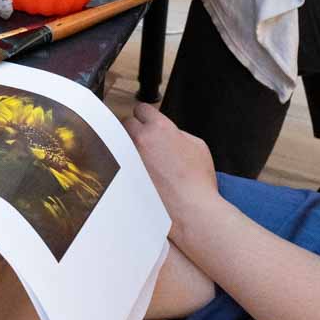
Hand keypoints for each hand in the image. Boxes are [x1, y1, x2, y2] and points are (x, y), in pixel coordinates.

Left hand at [125, 103, 220, 245]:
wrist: (192, 209)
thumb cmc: (198, 181)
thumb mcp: (197, 145)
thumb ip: (177, 133)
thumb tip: (166, 133)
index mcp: (160, 128)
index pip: (142, 109)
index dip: (146, 115)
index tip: (147, 120)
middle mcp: (141, 140)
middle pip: (126, 123)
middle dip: (135, 129)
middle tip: (145, 139)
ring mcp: (130, 158)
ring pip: (120, 143)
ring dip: (129, 146)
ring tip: (142, 158)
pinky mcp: (125, 175)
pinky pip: (120, 163)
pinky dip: (126, 164)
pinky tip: (137, 172)